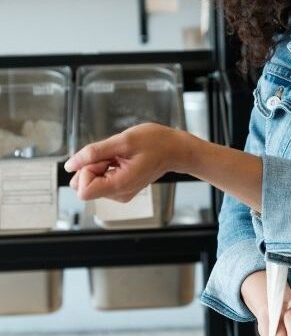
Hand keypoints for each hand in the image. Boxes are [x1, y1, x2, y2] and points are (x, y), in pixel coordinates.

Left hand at [64, 123, 185, 201]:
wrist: (176, 149)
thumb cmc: (156, 143)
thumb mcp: (124, 141)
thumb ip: (94, 152)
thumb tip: (70, 164)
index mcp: (120, 185)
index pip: (84, 190)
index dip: (87, 170)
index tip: (104, 158)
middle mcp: (119, 194)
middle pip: (84, 187)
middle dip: (91, 167)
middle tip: (112, 154)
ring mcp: (120, 193)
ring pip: (91, 183)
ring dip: (98, 166)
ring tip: (118, 156)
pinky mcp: (122, 188)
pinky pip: (101, 180)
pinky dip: (105, 168)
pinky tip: (120, 159)